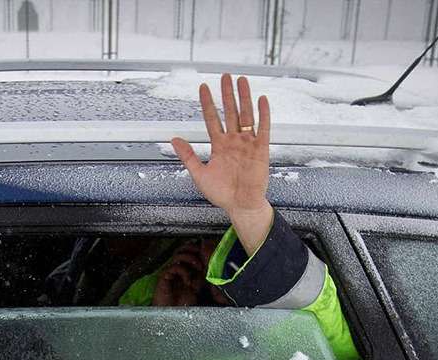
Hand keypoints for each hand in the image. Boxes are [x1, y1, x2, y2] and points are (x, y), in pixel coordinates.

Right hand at [152, 243, 207, 305]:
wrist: (171, 314)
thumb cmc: (183, 303)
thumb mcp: (198, 287)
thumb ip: (202, 275)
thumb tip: (211, 262)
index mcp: (185, 268)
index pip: (190, 252)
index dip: (198, 249)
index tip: (207, 251)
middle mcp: (178, 268)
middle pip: (182, 249)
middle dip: (193, 249)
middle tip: (202, 254)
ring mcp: (171, 272)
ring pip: (178, 255)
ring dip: (190, 258)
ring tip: (198, 267)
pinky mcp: (164, 277)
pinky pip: (173, 267)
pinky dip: (184, 272)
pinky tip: (188, 281)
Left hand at [171, 74, 273, 254]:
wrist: (240, 205)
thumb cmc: (222, 193)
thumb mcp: (199, 174)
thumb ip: (187, 156)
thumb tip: (174, 139)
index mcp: (219, 145)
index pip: (212, 119)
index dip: (208, 103)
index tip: (203, 87)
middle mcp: (234, 141)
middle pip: (230, 111)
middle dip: (227, 93)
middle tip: (225, 76)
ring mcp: (247, 143)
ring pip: (246, 115)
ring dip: (244, 97)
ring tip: (241, 80)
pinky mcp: (261, 150)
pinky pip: (263, 128)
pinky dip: (263, 114)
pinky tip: (261, 100)